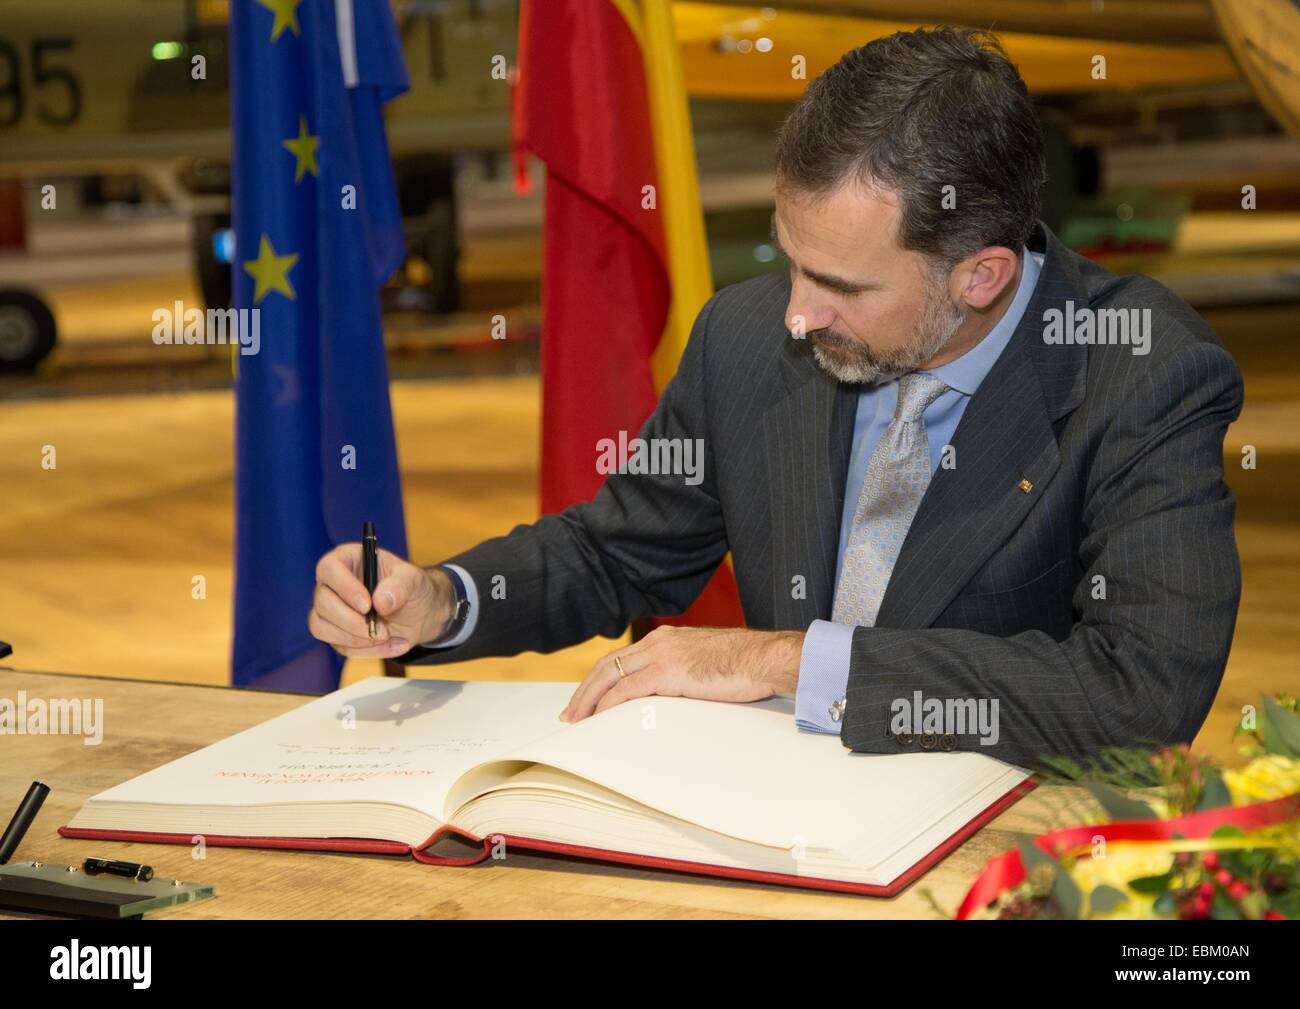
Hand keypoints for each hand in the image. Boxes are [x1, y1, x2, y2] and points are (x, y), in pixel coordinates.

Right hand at [309, 544, 452, 657]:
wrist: (420, 614)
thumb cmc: (413, 589)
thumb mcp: (415, 581)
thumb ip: (400, 586)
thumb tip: (380, 601)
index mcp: (348, 559)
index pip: (329, 568)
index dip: (344, 587)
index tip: (367, 605)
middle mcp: (333, 583)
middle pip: (322, 602)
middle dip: (351, 621)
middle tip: (382, 630)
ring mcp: (330, 609)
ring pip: (321, 627)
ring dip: (356, 639)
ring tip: (388, 636)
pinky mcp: (335, 633)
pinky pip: (339, 646)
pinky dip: (368, 650)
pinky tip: (392, 644)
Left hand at [559, 626, 804, 722]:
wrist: (766, 658)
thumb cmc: (748, 664)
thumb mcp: (708, 663)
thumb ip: (688, 672)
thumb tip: (680, 693)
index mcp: (668, 638)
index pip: (622, 657)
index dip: (600, 679)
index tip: (588, 697)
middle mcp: (659, 641)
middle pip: (607, 664)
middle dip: (585, 690)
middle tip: (571, 713)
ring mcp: (661, 654)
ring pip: (609, 676)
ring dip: (588, 700)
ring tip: (577, 720)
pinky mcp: (667, 671)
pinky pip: (625, 690)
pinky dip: (606, 706)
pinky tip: (598, 720)